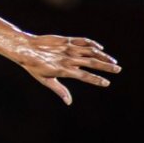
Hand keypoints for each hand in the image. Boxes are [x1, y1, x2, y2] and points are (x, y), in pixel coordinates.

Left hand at [4, 35, 119, 104]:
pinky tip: (100, 48)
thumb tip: (69, 102)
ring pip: (90, 51)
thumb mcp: (45, 80)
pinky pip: (82, 41)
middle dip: (106, 67)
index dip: (96, 80)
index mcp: (64, 70)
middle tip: (118, 70)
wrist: (25, 48)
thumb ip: (59, 90)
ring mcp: (68, 48)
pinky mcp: (66, 40)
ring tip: (113, 61)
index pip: (84, 76)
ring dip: (103, 56)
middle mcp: (68, 59)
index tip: (107, 83)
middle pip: (92, 63)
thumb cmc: (34, 66)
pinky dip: (92, 44)